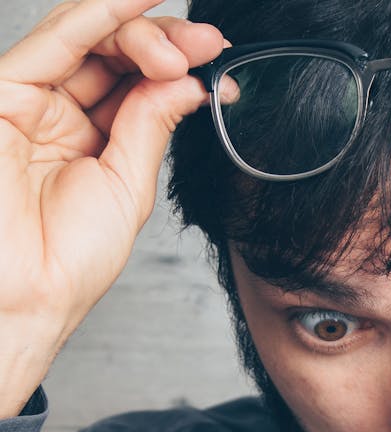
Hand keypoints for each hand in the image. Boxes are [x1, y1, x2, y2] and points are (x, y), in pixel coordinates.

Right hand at [0, 0, 225, 416]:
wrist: (29, 295)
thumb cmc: (68, 261)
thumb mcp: (128, 188)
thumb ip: (151, 128)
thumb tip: (188, 83)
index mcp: (92, 141)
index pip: (138, 84)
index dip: (180, 69)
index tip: (220, 69)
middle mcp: (61, 114)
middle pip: (118, 53)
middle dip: (170, 44)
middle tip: (208, 50)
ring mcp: (33, 100)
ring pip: (91, 38)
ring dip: (144, 32)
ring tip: (185, 47)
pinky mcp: (6, 92)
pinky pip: (58, 40)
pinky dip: (101, 14)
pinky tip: (138, 1)